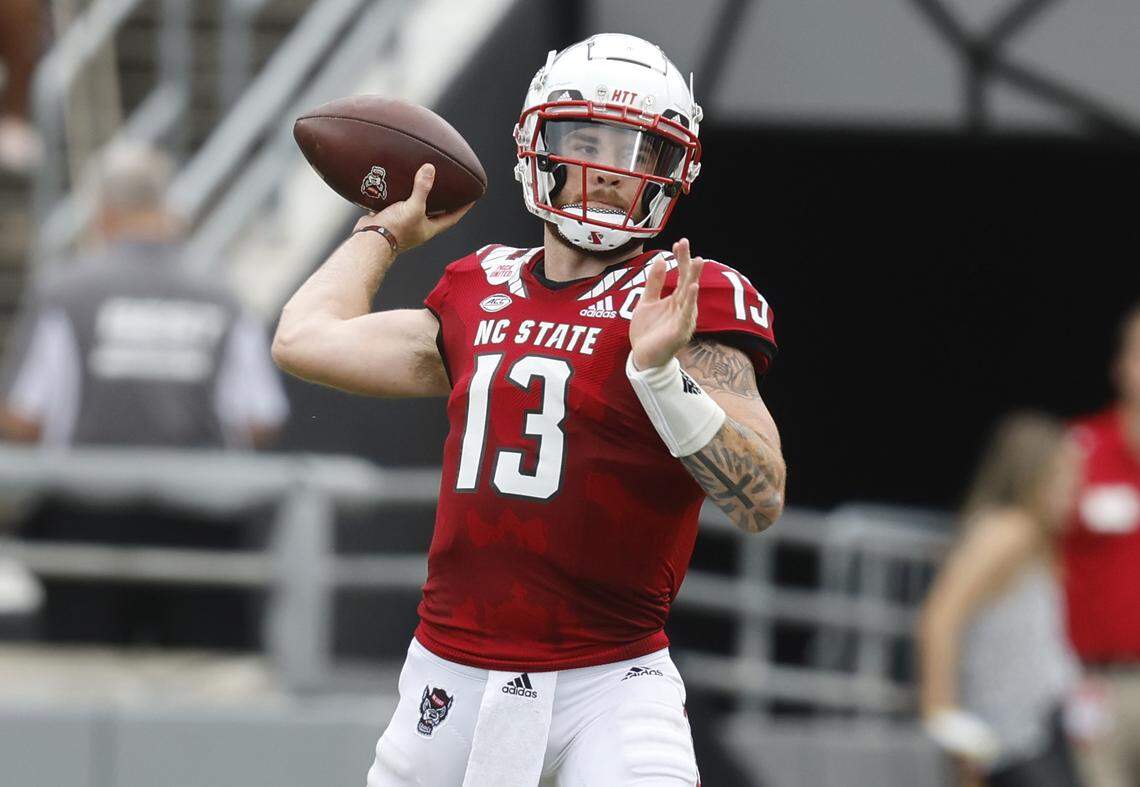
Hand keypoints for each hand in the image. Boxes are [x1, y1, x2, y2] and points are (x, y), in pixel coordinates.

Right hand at [354, 163, 473, 253]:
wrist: (370, 240)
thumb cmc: (394, 231)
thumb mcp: (413, 208)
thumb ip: (422, 189)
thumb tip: (430, 170)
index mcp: (429, 228)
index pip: (453, 217)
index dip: (463, 208)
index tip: (471, 198)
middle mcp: (418, 227)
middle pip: (436, 213)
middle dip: (443, 202)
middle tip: (450, 189)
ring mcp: (404, 223)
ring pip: (416, 208)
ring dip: (421, 197)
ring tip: (426, 182)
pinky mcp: (391, 218)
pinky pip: (399, 204)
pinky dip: (401, 195)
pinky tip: (400, 184)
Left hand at [628, 238, 704, 369]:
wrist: (642, 357)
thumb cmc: (647, 331)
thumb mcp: (646, 302)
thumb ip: (653, 283)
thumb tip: (660, 259)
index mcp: (676, 300)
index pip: (681, 275)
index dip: (680, 258)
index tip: (679, 242)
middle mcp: (683, 307)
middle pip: (687, 280)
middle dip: (688, 262)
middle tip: (686, 243)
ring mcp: (683, 319)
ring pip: (690, 295)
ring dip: (694, 277)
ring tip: (698, 260)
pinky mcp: (680, 331)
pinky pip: (686, 314)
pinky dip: (690, 301)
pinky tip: (692, 287)